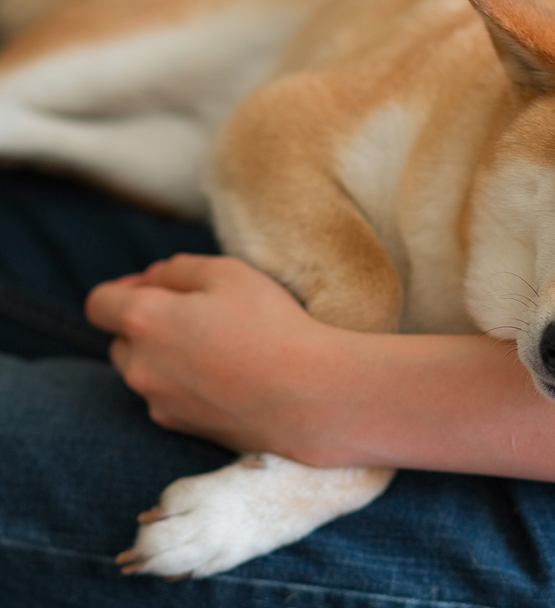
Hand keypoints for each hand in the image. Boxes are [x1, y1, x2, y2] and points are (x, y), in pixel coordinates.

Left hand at [85, 254, 344, 457]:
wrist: (311, 396)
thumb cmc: (272, 326)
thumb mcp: (229, 273)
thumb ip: (179, 269)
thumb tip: (155, 279)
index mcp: (143, 321)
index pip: (98, 303)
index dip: (123, 289)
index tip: (157, 287)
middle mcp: (140, 367)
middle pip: (120, 341)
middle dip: (145, 325)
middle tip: (197, 315)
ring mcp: (160, 403)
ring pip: (146, 373)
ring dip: (166, 358)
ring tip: (219, 348)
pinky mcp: (184, 429)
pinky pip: (170, 400)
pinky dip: (187, 386)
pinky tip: (229, 377)